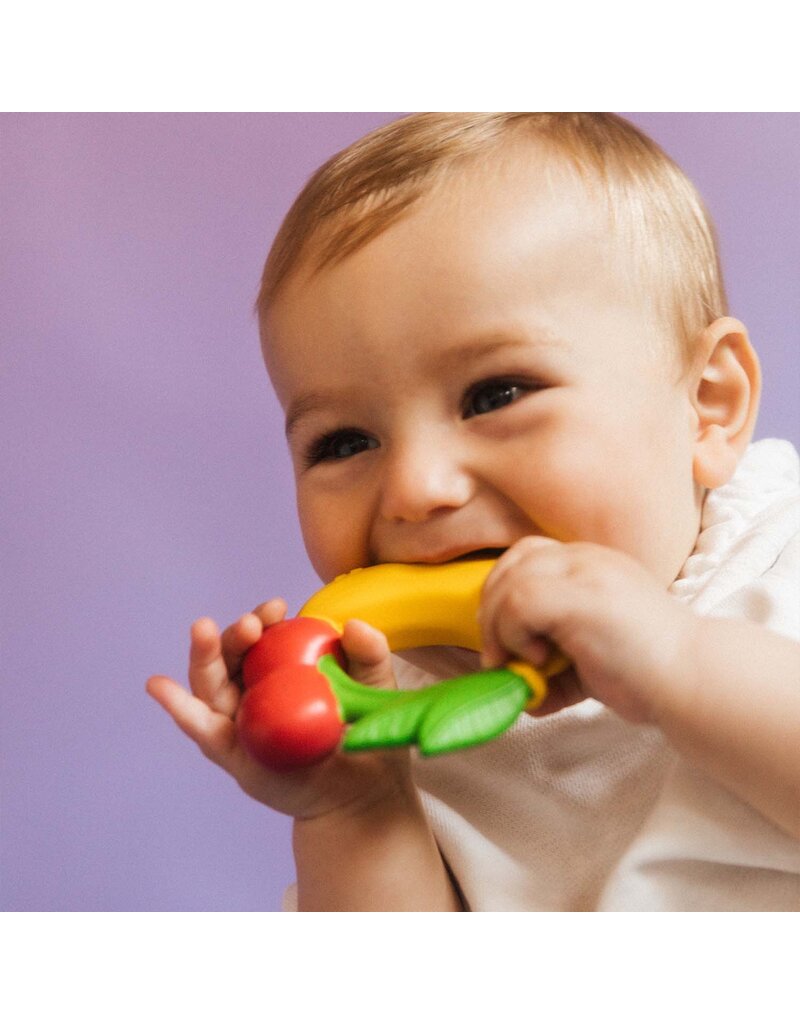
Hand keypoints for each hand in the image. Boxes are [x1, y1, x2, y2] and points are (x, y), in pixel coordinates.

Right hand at [146, 602, 413, 821]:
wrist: (363, 796)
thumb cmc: (366, 737)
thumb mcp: (375, 689)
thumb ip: (370, 655)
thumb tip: (354, 624)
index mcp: (283, 668)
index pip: (265, 637)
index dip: (264, 620)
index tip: (277, 607)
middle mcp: (255, 690)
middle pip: (232, 656)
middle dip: (236, 634)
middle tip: (251, 623)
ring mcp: (240, 721)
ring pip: (211, 684)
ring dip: (204, 655)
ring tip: (201, 629)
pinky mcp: (231, 753)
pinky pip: (202, 728)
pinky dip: (178, 707)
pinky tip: (158, 685)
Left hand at [479, 537, 695, 723]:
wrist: (692, 678)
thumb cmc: (648, 674)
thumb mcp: (591, 660)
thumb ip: (555, 666)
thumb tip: (519, 689)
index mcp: (591, 565)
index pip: (527, 558)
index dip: (503, 596)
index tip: (504, 641)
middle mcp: (586, 559)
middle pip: (511, 564)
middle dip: (490, 612)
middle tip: (499, 658)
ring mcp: (584, 572)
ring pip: (508, 583)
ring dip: (498, 628)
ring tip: (518, 664)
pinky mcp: (579, 596)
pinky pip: (517, 602)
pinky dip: (512, 635)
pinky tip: (538, 660)